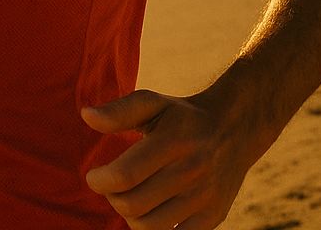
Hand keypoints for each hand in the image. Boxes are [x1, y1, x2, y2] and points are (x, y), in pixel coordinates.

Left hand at [80, 87, 262, 229]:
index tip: (95, 176)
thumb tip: (86, 116)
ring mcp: (204, 197)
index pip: (124, 175)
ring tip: (131, 198)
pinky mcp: (213, 217)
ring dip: (131, 216)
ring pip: (150, 227)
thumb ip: (118, 111)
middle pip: (133, 205)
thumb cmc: (182, 117)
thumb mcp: (152, 103)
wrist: (234, 129)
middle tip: (114, 186)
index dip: (100, 181)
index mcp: (173, 141)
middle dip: (113, 198)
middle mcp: (192, 170)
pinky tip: (150, 212)